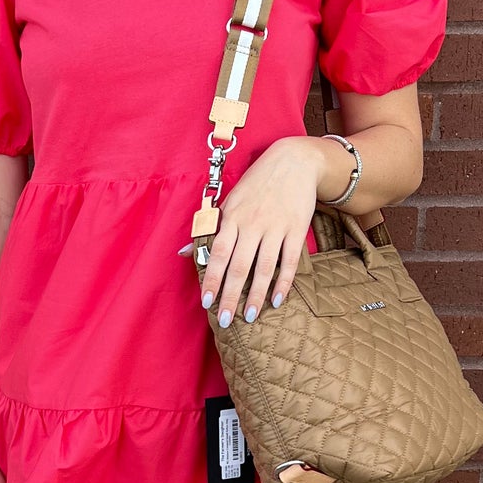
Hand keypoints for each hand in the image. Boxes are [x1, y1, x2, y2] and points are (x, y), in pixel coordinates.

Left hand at [197, 136, 328, 326]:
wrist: (293, 161)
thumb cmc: (256, 184)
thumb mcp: (229, 201)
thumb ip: (210, 228)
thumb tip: (185, 252)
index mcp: (232, 217)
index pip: (218, 253)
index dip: (212, 278)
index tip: (207, 301)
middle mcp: (252, 223)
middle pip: (239, 266)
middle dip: (231, 295)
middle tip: (226, 320)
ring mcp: (276, 227)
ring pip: (264, 268)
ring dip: (257, 295)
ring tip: (249, 316)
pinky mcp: (296, 229)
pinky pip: (289, 261)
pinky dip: (284, 282)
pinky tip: (277, 301)